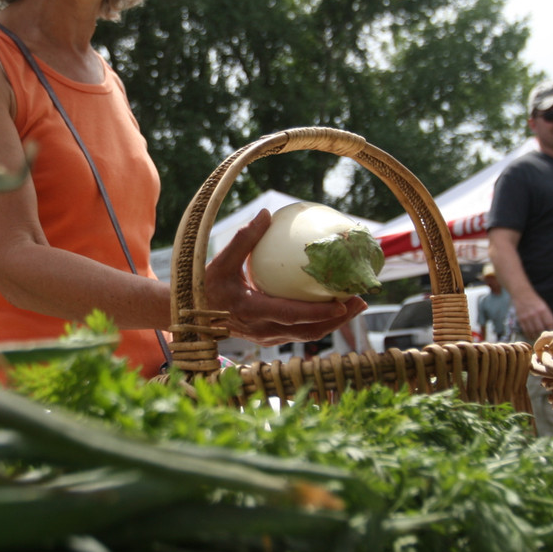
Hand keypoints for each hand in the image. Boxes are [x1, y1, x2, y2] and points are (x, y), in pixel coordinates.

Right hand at [204, 210, 365, 345]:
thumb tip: (266, 213)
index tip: (342, 302)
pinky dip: (318, 322)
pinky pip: (299, 332)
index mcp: (252, 311)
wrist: (191, 315)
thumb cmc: (205, 286)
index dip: (319, 312)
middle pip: (308, 331)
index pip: (291, 316)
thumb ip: (243, 239)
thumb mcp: (220, 261)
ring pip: (307, 335)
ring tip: (355, 305)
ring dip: (333, 323)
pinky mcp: (268, 338)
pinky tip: (332, 307)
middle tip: (361, 302)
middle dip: (338, 320)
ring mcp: (266, 338)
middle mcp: (262, 330)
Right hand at [513, 294, 552, 339]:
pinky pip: (525, 330)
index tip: (552, 335)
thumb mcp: (544, 306)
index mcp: (543, 310)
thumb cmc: (535, 300)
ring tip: (538, 338)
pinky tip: (531, 336)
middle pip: (541, 329)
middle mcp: (535, 314)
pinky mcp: (521, 319)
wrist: (521, 294)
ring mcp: (527, 317)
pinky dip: (528, 335)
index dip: (551, 331)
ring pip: (533, 331)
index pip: (549, 324)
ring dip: (536, 337)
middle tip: (544, 338)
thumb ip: (549, 316)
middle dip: (543, 335)